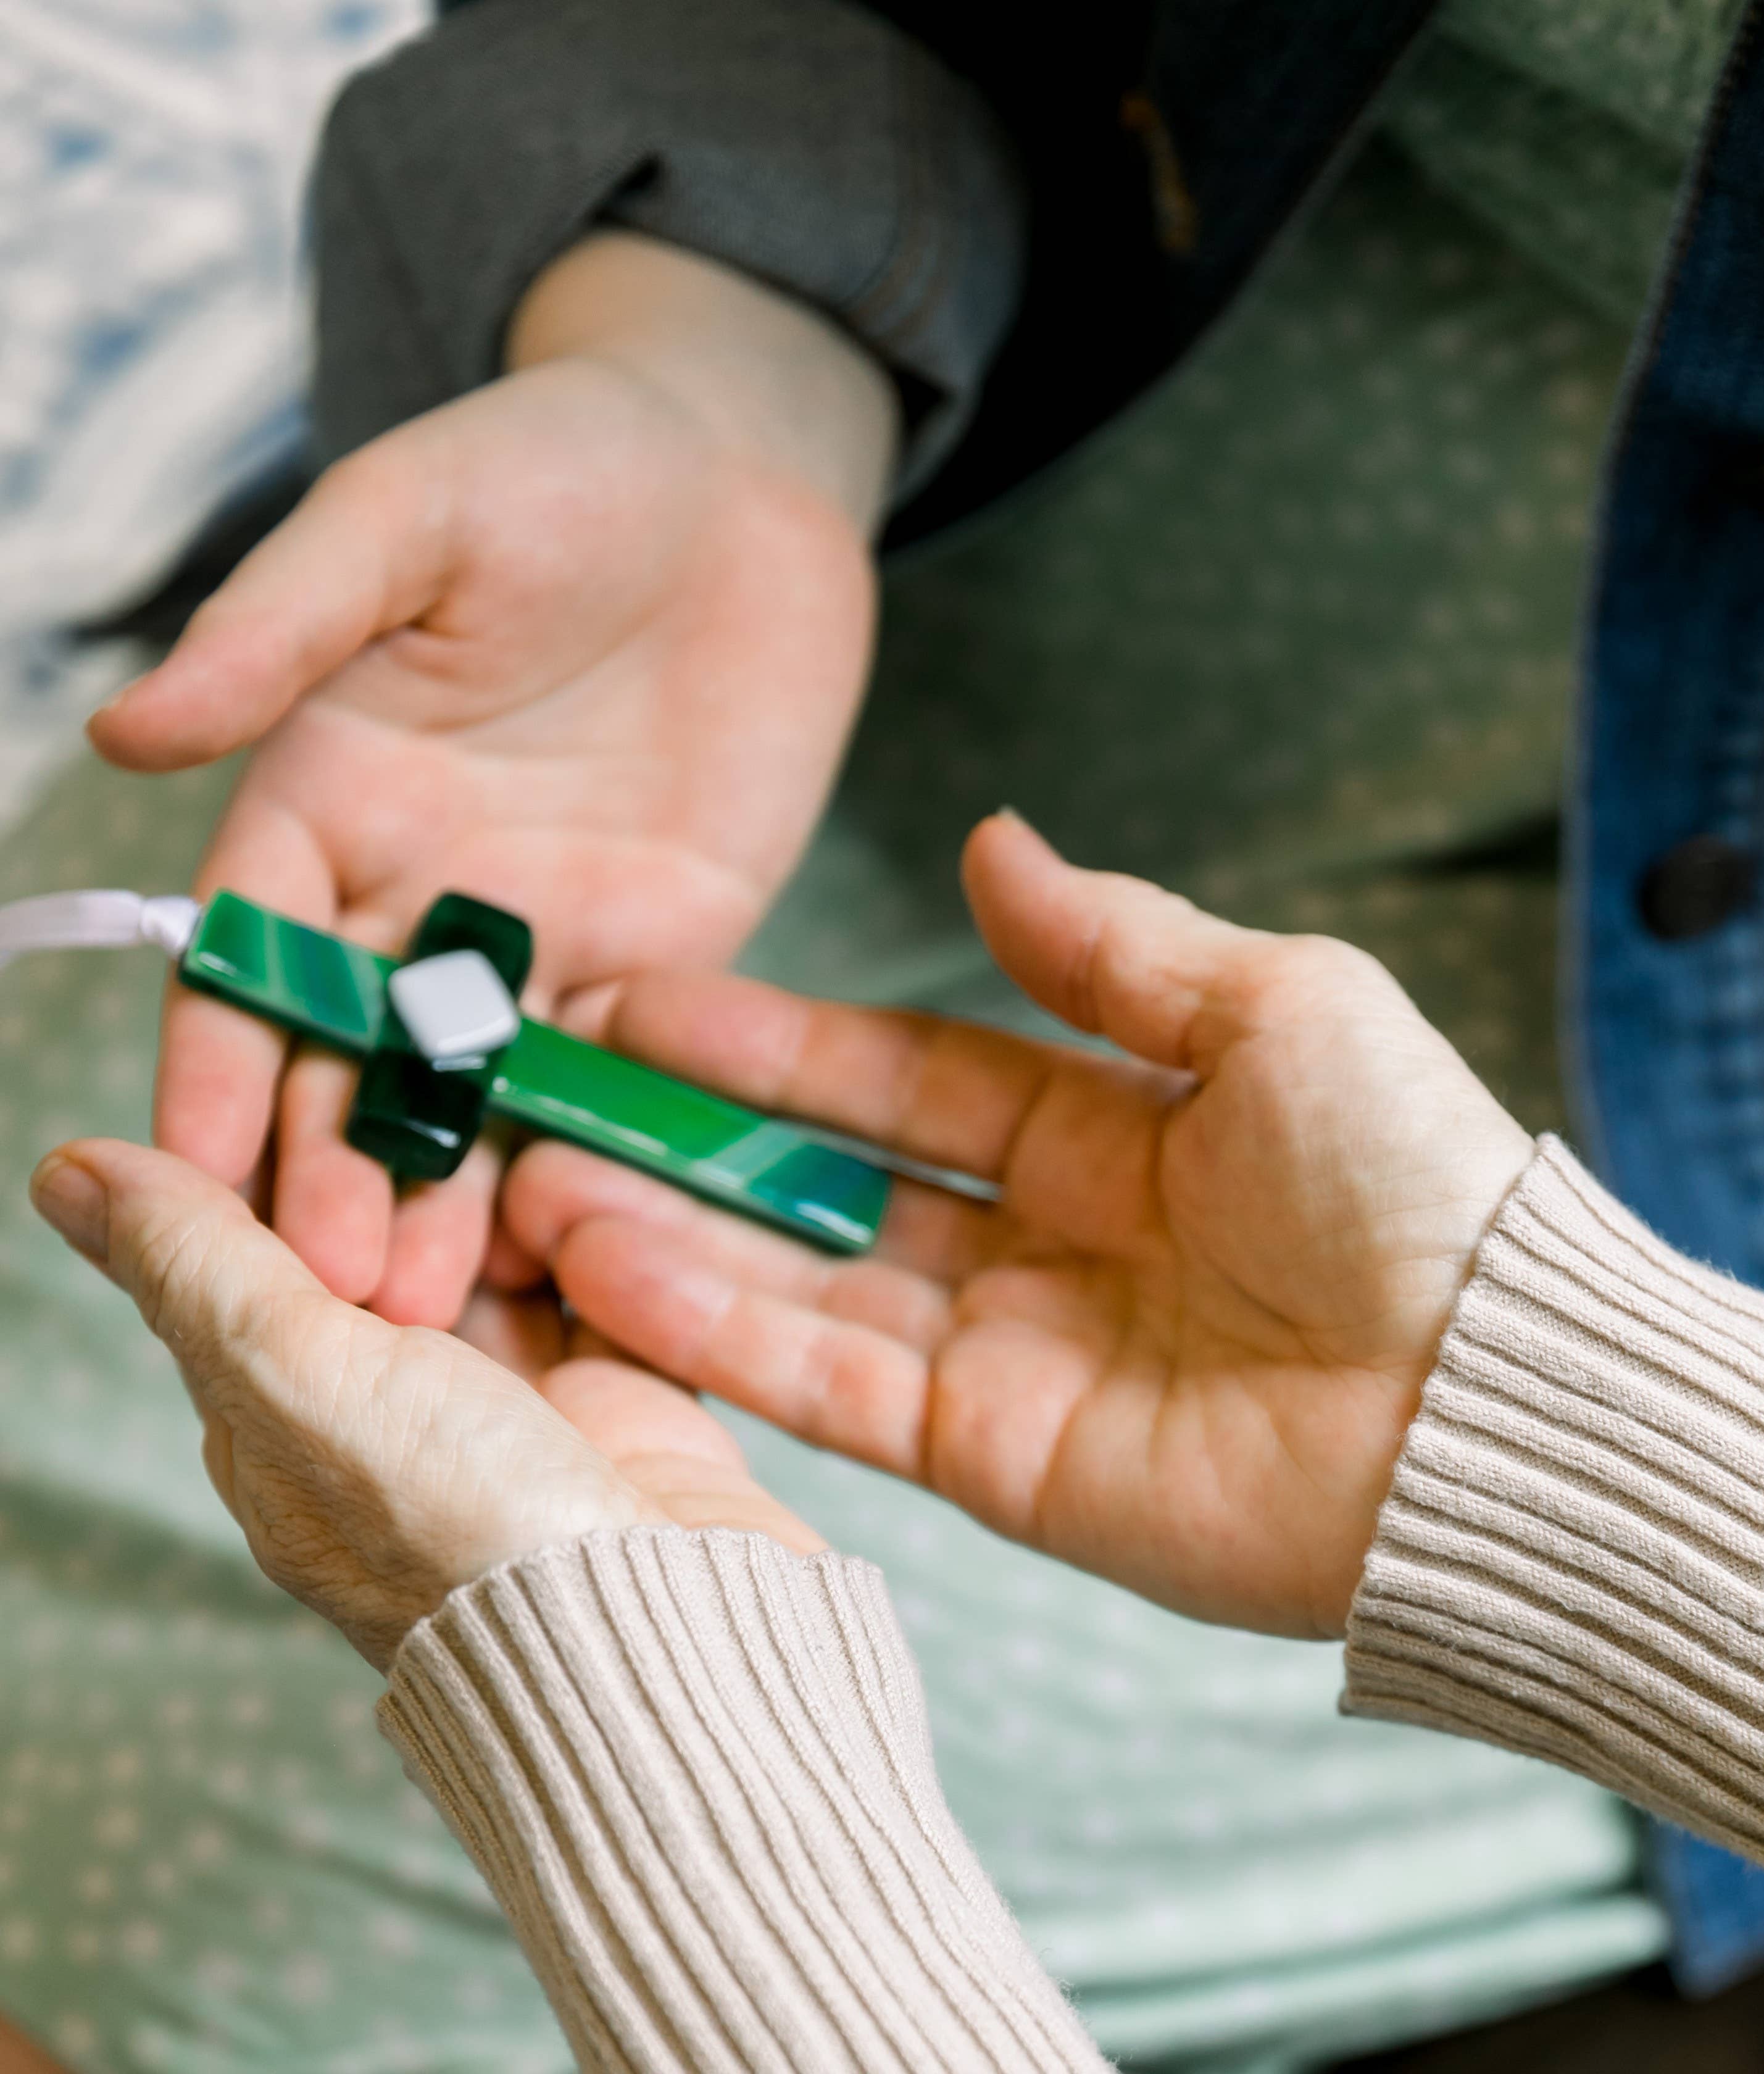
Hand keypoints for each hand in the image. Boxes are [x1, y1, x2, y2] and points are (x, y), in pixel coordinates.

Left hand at [28, 1137, 820, 1669]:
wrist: (666, 1630)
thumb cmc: (465, 1531)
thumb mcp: (300, 1376)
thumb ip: (198, 1262)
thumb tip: (65, 1170)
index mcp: (284, 1420)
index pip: (256, 1247)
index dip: (289, 1161)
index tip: (332, 1097)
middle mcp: (391, 1406)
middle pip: (386, 1228)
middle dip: (419, 1178)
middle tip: (452, 1171)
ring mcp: (514, 1399)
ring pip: (501, 1238)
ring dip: (519, 1197)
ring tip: (543, 1187)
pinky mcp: (618, 1393)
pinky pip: (602, 1274)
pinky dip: (605, 1233)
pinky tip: (609, 1204)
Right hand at [90, 233, 894, 1332]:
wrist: (740, 479)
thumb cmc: (557, 462)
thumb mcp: (403, 519)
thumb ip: (280, 629)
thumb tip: (124, 733)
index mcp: (328, 794)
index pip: (249, 957)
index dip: (216, 1063)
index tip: (186, 1176)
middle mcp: (420, 888)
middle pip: (357, 1055)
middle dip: (337, 1170)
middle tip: (341, 1294)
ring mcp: (544, 931)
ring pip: (482, 1092)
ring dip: (456, 1197)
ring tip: (443, 1313)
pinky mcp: (664, 947)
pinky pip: (620, 1068)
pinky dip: (593, 1153)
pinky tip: (581, 1245)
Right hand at [501, 813, 1534, 1639]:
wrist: (1486, 1402)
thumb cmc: (1409, 1182)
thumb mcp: (1272, 1007)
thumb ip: (1110, 945)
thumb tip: (991, 844)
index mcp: (1118, 1130)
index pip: (909, 1074)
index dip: (780, 1039)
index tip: (650, 1001)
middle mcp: (1052, 1246)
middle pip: (834, 1184)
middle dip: (696, 1140)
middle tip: (551, 1096)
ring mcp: (1017, 1359)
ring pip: (806, 1287)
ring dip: (672, 1237)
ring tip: (535, 1184)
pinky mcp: (1001, 1462)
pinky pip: (834, 1387)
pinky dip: (722, 1333)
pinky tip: (612, 1270)